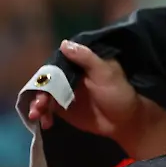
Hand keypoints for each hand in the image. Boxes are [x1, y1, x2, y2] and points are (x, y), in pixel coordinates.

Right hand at [28, 40, 163, 151]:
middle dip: (39, 91)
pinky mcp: (63, 108)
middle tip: (41, 103)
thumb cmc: (120, 94)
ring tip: (37, 114)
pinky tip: (44, 122)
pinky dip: (43, 114)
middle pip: (46, 80)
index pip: (56, 63)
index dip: (46, 73)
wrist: (126, 121)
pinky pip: (48, 109)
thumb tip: (65, 44)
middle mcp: (68, 76)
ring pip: (44, 95)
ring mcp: (64, 92)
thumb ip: (87, 59)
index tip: (41, 83)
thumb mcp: (107, 74)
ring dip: (38, 104)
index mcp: (79, 64)